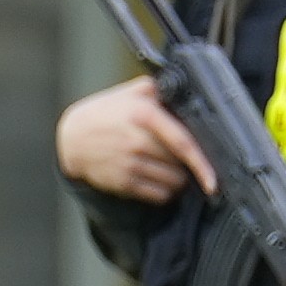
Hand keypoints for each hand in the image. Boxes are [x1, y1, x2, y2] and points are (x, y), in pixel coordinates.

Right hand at [55, 78, 210, 202]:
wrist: (72, 138)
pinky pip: (158, 195)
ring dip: (177, 180)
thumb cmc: (106, 114)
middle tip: (178, 158)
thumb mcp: (131, 92)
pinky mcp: (122, 183)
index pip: (182, 143)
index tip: (214, 180)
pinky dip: (164, 191)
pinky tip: (156, 179)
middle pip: (181, 165)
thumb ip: (161, 90)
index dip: (202, 164)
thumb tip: (191, 94)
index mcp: (143, 115)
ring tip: (166, 168)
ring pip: (172, 183)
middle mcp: (136, 141)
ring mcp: (128, 164)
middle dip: (187, 165)